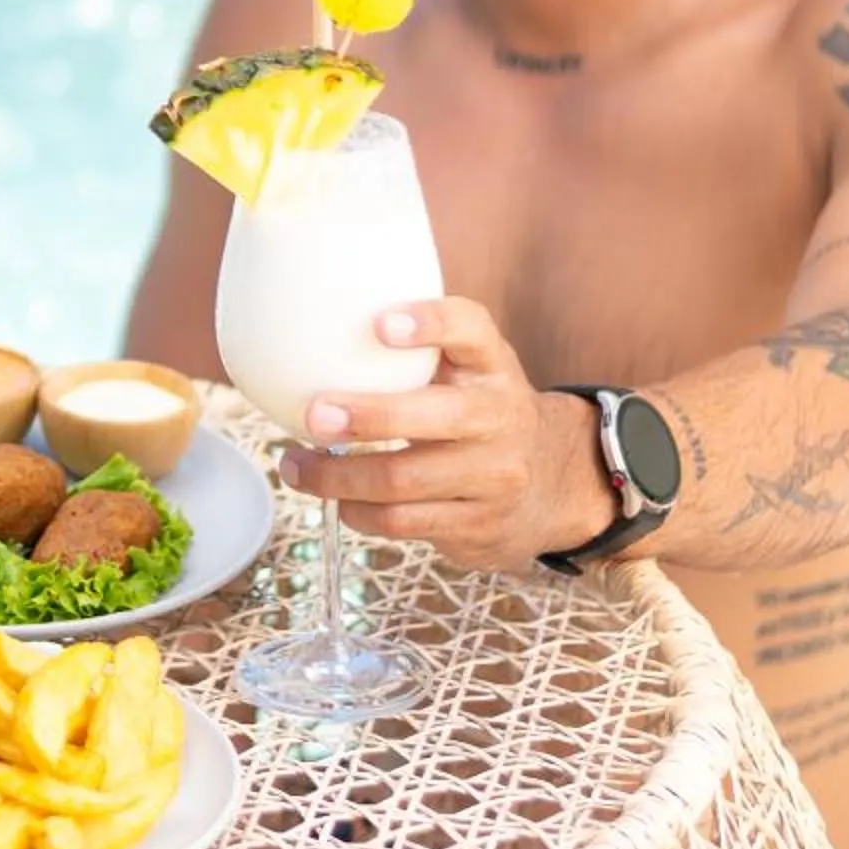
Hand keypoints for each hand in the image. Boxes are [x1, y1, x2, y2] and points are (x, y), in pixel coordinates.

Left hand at [278, 299, 616, 570]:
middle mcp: (501, 417)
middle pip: (435, 415)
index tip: (380, 323)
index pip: (471, 329)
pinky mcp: (479, 525)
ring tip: (294, 466)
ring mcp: (495, 476)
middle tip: (313, 414)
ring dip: (338, 476)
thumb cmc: (480, 411)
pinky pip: (404, 521)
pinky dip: (358, 511)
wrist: (554, 483)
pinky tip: (336, 500)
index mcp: (492, 365)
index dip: (430, 323)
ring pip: (405, 479)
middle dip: (368, 416)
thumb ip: (418, 347)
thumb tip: (311, 323)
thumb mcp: (469, 369)